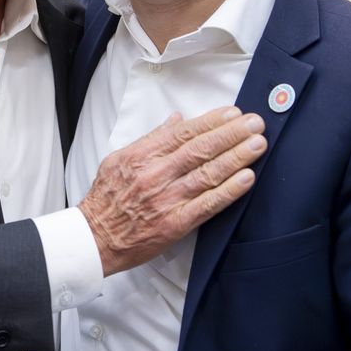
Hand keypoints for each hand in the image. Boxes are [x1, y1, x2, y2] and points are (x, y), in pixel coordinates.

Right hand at [77, 107, 264, 275]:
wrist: (93, 237)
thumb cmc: (106, 199)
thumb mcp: (120, 159)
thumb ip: (150, 139)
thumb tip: (176, 121)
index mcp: (142, 156)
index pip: (183, 133)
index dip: (211, 121)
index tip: (232, 113)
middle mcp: (155, 174)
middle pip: (200, 149)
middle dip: (231, 133)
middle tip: (255, 123)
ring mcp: (166, 199)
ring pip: (208, 173)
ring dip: (237, 157)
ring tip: (257, 144)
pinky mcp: (175, 224)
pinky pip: (207, 204)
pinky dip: (229, 190)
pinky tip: (246, 178)